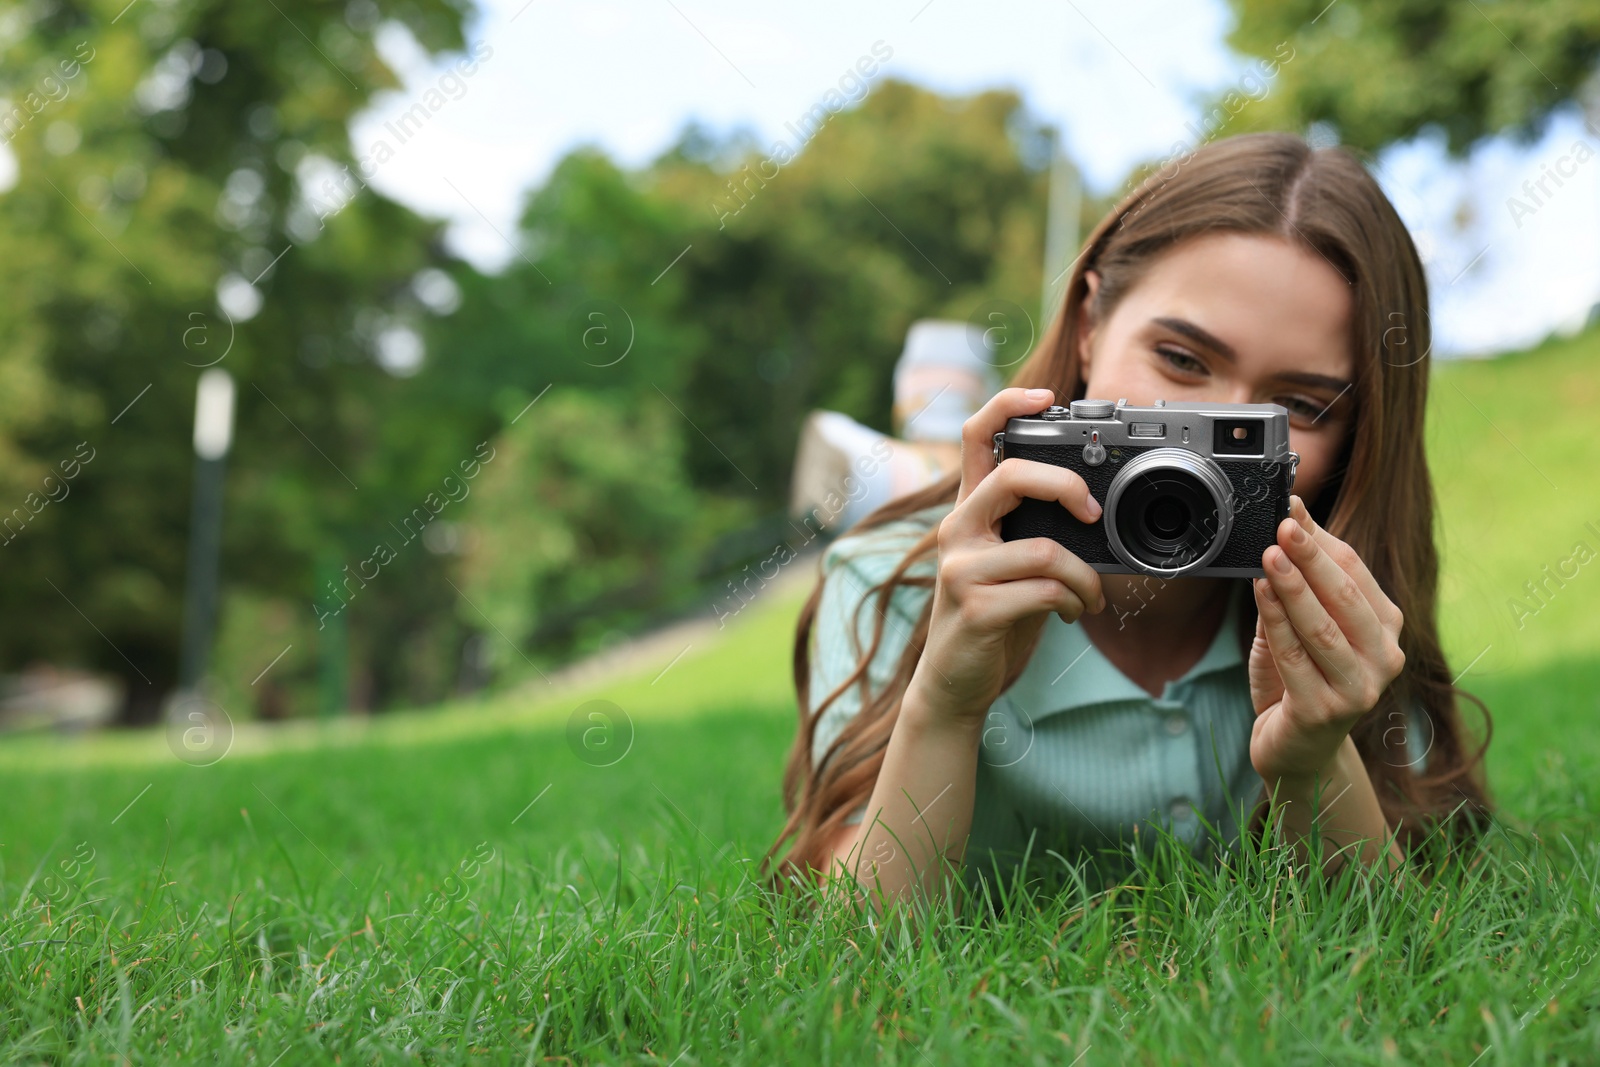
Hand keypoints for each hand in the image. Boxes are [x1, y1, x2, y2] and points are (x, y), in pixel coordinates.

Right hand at [909, 387, 1105, 725]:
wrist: (954, 681)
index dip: (1008, 404)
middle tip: (1093, 513)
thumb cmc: (992, 617)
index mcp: (968, 512)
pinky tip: (1070, 613)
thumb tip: (1092, 506)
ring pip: (1044, 549)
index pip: (975, 437)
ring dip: (1084, 578)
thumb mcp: (1009, 563)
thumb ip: (1033, 529)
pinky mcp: (975, 608)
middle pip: (1011, 475)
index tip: (1047, 396)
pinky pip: (1044, 591)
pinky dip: (1071, 602)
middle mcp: (957, 531)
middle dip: (1066, 486)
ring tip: (1090, 596)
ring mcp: (962, 569)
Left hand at [1248, 495, 1405, 785]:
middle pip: (1346, 597)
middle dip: (1312, 558)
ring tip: (1268, 556)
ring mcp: (1358, 689)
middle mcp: (1383, 658)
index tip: (1290, 508)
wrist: (1294, 749)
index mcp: (1384, 629)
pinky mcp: (1324, 712)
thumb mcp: (1299, 622)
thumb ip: (1299, 575)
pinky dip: (1276, 622)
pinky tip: (1260, 593)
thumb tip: (1291, 512)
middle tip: (1282, 526)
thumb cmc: (1297, 678)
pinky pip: (1295, 659)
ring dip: (1294, 589)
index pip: (1356, 573)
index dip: (1321, 540)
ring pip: (1322, 629)